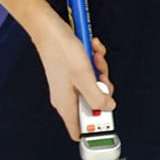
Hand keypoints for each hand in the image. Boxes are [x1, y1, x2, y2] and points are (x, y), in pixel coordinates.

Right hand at [36, 21, 110, 141]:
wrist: (50, 28)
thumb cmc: (62, 51)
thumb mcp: (85, 77)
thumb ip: (98, 97)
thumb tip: (109, 106)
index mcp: (66, 104)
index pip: (79, 131)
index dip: (94, 129)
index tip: (104, 119)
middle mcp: (67, 97)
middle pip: (92, 106)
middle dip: (102, 91)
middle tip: (101, 79)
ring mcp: (71, 85)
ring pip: (94, 87)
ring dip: (100, 72)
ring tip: (95, 59)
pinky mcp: (74, 73)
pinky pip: (90, 73)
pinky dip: (95, 62)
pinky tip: (93, 51)